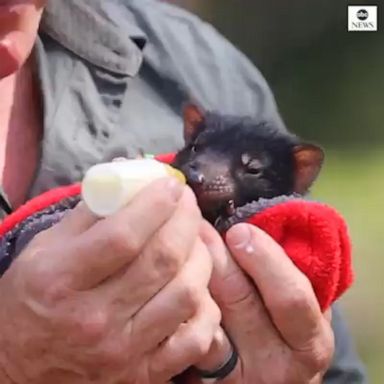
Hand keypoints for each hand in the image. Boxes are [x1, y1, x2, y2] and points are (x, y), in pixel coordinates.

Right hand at [0, 178, 220, 383]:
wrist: (20, 366)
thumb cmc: (32, 299)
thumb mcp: (46, 248)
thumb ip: (90, 213)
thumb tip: (132, 181)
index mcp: (61, 281)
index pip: (123, 236)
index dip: (156, 204)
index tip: (171, 185)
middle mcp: (94, 320)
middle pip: (162, 260)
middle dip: (186, 220)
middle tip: (187, 202)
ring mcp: (123, 351)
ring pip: (187, 294)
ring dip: (200, 256)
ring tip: (193, 239)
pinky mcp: (144, 373)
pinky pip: (196, 338)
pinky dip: (207, 307)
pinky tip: (196, 286)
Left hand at [183, 222, 333, 383]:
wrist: (273, 371)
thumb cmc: (287, 324)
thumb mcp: (304, 301)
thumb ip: (292, 267)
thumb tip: (260, 217)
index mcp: (309, 340)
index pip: (289, 296)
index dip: (265, 259)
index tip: (240, 229)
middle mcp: (275, 365)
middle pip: (239, 301)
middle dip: (218, 255)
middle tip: (199, 225)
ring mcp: (236, 375)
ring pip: (206, 316)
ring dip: (192, 274)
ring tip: (183, 243)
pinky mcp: (205, 379)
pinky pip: (185, 333)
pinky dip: (179, 301)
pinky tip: (172, 277)